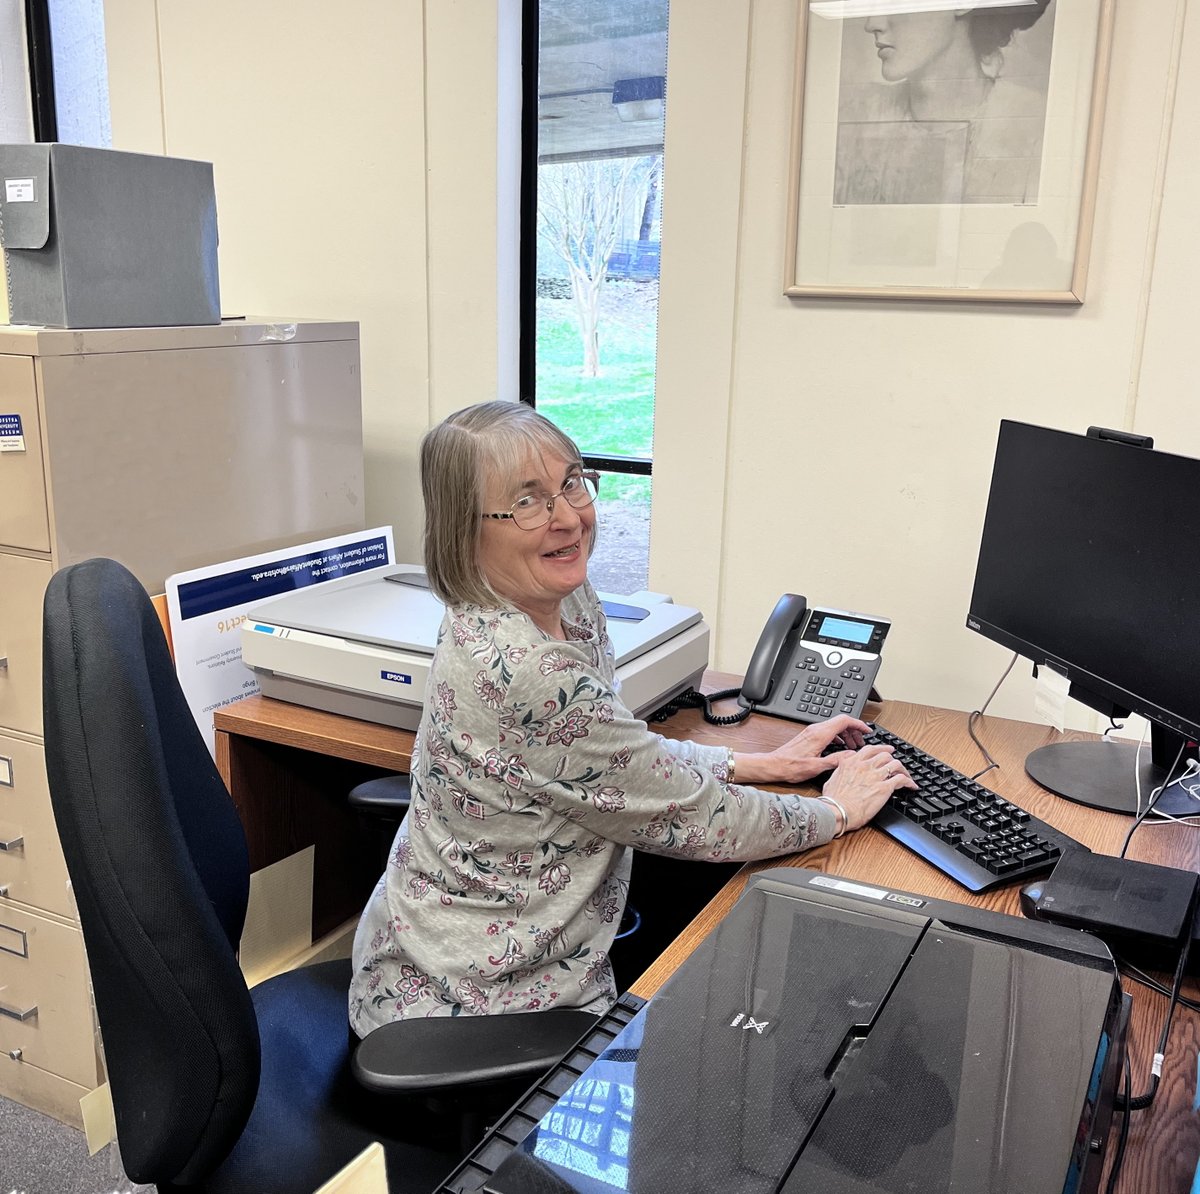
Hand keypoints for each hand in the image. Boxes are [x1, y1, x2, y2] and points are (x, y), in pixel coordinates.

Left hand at [732, 715, 872, 785]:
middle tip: (862, 742)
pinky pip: (827, 731)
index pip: (844, 720)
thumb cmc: (791, 767)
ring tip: (853, 746)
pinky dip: (837, 736)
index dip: (859, 724)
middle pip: (840, 722)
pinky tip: (840, 746)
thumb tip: (852, 756)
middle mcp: (815, 730)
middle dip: (854, 730)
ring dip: (846, 734)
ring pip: (834, 726)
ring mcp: (811, 732)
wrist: (774, 765)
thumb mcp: (817, 767)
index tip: (867, 731)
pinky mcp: (808, 736)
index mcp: (820, 734)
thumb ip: (836, 760)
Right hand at [821, 744, 916, 831]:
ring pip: (895, 764)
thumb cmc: (833, 800)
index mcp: (851, 762)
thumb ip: (840, 769)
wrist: (838, 811)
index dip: (881, 749)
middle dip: (893, 758)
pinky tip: (911, 786)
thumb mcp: (831, 779)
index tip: (886, 750)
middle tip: (897, 762)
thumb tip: (841, 768)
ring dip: (902, 769)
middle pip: (885, 755)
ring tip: (906, 775)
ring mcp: (875, 776)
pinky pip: (902, 779)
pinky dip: (909, 782)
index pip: (870, 750)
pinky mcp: (884, 788)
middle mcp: (864, 766)